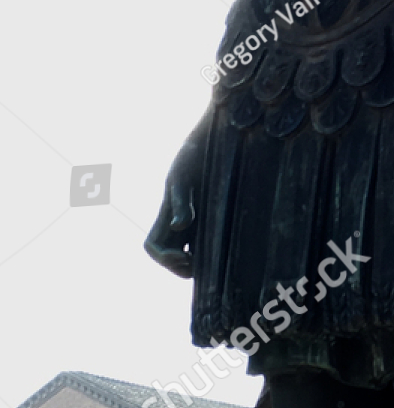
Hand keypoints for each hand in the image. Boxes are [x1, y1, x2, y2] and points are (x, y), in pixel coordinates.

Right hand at [144, 136, 203, 278]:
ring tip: (214, 263)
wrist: (216, 139)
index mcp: (166, 213)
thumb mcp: (185, 178)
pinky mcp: (214, 216)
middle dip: (180, 267)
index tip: (184, 257)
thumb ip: (181, 201)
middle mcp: (178, 220)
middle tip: (200, 266)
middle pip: (169, 256)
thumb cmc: (196, 156)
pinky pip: (207, 242)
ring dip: (196, 263)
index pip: (152, 246)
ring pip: (188, 252)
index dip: (162, 258)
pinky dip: (213, 253)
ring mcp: (195, 220)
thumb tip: (178, 225)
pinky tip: (227, 252)